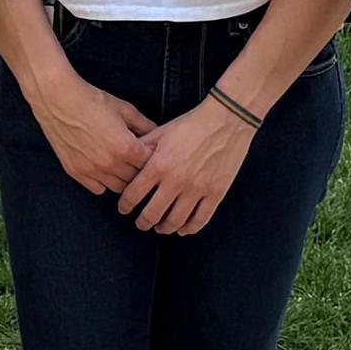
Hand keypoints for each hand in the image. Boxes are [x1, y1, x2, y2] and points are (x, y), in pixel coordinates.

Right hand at [18, 64, 162, 198]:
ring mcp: (92, 170)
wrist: (58, 99)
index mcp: (126, 147)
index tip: (148, 151)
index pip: (150, 165)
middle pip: (136, 179)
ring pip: (118, 187)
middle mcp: (110, 164)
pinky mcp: (76, 172)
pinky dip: (104, 181)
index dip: (152, 158)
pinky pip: (98, 189)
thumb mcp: (124, 109)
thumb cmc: (92, 100)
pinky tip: (103, 167)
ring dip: (123, 178)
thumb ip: (145, 125)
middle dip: (139, 169)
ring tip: (121, 163)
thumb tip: (158, 136)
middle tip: (136, 158)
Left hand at [117, 97, 255, 237]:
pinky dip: (189, 228)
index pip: (134, 194)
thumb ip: (143, 149)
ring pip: (175, 221)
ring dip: (164, 228)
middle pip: (152, 213)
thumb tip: (127, 160)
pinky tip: (182, 229)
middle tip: (140, 223)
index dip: (125, 205)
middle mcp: (176, 180)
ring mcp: (197, 189)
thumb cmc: (191, 124)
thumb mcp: (161, 132)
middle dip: (142, 222)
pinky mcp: (216, 193)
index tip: (124, 209)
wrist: (226, 120)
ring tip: (160, 227)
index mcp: (159, 165)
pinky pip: (200, 219)